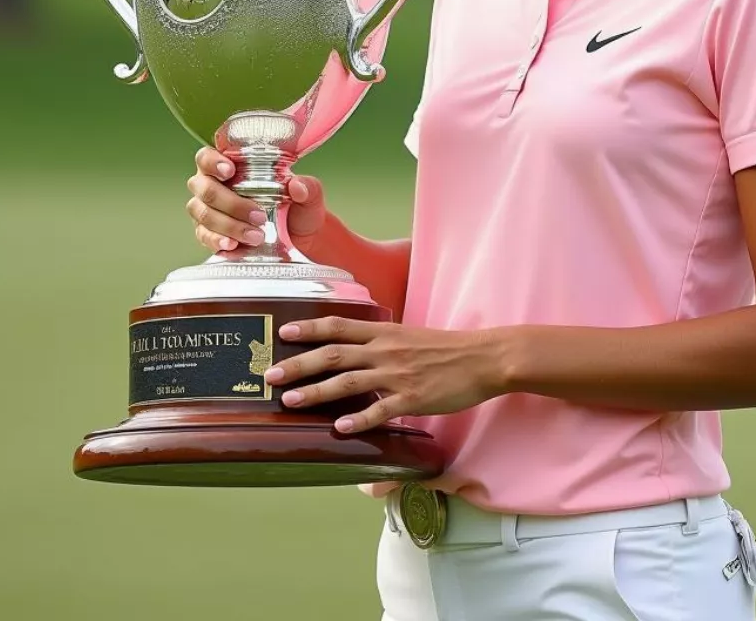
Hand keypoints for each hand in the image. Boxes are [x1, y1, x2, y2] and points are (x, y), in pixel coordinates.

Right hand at [185, 146, 325, 252]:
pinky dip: (217, 240)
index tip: (229, 171)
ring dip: (229, 225)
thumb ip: (307, 187)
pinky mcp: (209, 233)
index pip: (207, 158)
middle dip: (231, 203)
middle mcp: (213, 185)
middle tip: (258, 215)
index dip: (213, 162)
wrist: (298, 237)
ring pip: (203, 213)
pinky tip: (232, 244)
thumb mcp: (309, 195)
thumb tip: (297, 186)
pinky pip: (204, 236)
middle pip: (204, 188)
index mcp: (230, 165)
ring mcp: (207, 210)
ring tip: (256, 235)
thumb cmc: (297, 206)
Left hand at [264, 315, 505, 433]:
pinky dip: (359, 420)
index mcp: (386, 333)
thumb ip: (385, 345)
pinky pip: (380, 411)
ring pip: (348, 382)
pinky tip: (340, 429)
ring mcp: (398, 375)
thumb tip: (361, 354)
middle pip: (334, 354)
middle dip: (299, 364)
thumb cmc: (449, 349)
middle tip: (271, 374)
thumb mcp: (412, 337)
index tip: (284, 332)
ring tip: (290, 402)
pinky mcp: (413, 398)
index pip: (340, 326)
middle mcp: (386, 351)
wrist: (484, 357)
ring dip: (316, 392)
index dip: (310, 329)